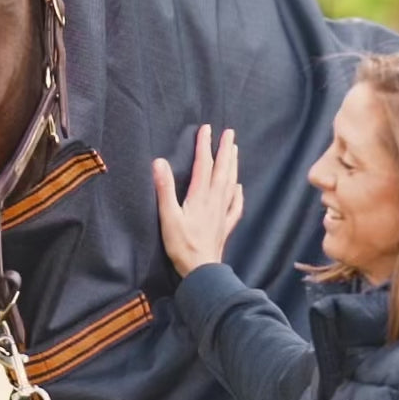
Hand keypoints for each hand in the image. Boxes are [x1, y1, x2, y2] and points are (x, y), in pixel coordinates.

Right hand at [153, 124, 243, 277]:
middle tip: (229, 133)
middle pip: (222, 170)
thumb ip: (164, 189)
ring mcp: (222, 213)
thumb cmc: (182, 245)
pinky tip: (239, 188)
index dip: (205, 146)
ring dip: (233, 165)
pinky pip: (235, 206)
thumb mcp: (168, 217)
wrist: (202, 270)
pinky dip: (238, 194)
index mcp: (200, 196)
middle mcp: (215, 201)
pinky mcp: (225, 226)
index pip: (203, 165)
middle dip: (225, 150)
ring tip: (236, 151)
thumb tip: (159, 162)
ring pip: (231, 183)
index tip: (206, 129)